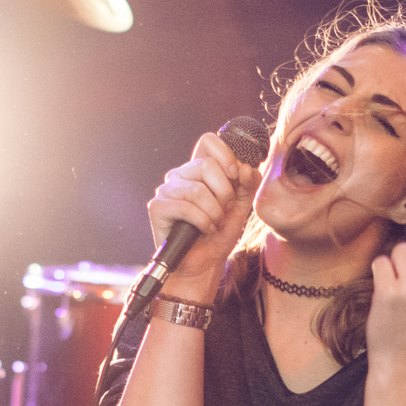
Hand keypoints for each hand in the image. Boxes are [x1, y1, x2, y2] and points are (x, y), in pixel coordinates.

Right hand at [145, 130, 261, 289]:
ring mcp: (167, 190)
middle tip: (224, 211)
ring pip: (198, 189)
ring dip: (214, 212)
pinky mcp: (157, 207)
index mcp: (199, 169)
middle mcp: (181, 175)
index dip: (226, 155)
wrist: (204, 264)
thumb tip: (245, 167)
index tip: (235, 177)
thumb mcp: (241, 207)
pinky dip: (202, 221)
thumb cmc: (219, 234)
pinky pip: (186, 207)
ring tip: (214, 224)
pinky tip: (204, 229)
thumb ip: (248, 185)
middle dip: (225, 193)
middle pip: (207, 165)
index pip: (209, 141)